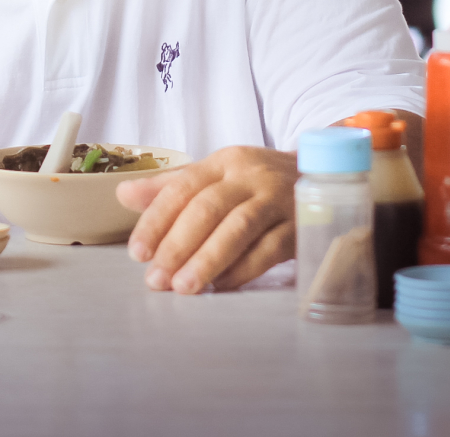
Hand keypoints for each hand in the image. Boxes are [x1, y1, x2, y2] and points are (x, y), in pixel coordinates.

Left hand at [118, 145, 299, 293]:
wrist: (325, 179)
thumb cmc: (259, 184)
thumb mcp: (218, 177)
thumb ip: (171, 188)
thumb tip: (124, 195)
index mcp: (225, 161)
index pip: (183, 187)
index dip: (157, 219)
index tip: (137, 252)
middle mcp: (252, 176)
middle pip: (208, 208)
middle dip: (178, 245)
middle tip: (156, 278)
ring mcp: (279, 200)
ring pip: (238, 228)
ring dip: (207, 260)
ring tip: (183, 287)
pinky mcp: (302, 226)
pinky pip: (270, 249)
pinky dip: (243, 270)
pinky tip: (221, 286)